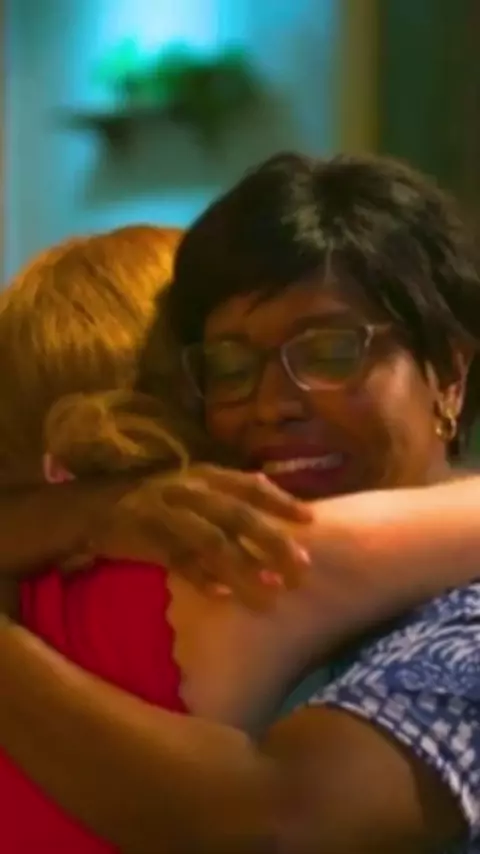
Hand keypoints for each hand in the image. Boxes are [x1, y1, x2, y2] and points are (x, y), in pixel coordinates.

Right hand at [116, 465, 312, 608]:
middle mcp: (190, 491)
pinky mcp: (147, 538)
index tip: (312, 521)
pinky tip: (223, 595)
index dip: (282, 501)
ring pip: (212, 543)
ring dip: (244, 569)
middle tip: (301, 569)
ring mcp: (168, 514)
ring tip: (271, 593)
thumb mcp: (192, 489)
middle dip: (272, 543)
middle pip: (238, 517)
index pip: (250, 485)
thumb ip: (227, 500)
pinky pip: (179, 560)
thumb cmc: (154, 499)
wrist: (94, 507)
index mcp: (204, 476)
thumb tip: (275, 518)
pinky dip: (201, 578)